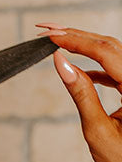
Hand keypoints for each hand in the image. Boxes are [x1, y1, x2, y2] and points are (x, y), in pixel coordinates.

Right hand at [35, 24, 121, 161]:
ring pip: (114, 55)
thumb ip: (81, 93)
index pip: (104, 52)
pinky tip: (80, 70)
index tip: (50, 36)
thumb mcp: (97, 130)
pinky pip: (118, 71)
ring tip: (59, 43)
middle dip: (78, 36)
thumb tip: (61, 64)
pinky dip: (98, 67)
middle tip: (48, 31)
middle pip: (110, 46)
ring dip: (86, 47)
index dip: (75, 40)